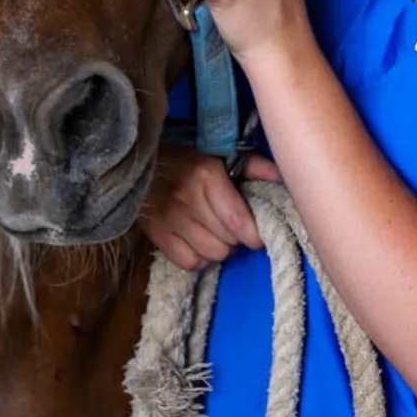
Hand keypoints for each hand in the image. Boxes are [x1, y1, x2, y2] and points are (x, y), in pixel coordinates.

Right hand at [137, 145, 266, 270]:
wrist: (134, 161)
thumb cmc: (183, 158)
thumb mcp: (217, 154)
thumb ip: (252, 166)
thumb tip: (282, 178)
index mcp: (206, 176)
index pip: (238, 221)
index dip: (254, 234)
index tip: (258, 232)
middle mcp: (188, 200)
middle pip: (228, 241)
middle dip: (238, 238)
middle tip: (235, 229)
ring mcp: (170, 220)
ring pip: (211, 254)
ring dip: (220, 249)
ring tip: (217, 235)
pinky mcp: (156, 234)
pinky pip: (189, 262)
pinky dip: (199, 258)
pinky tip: (199, 244)